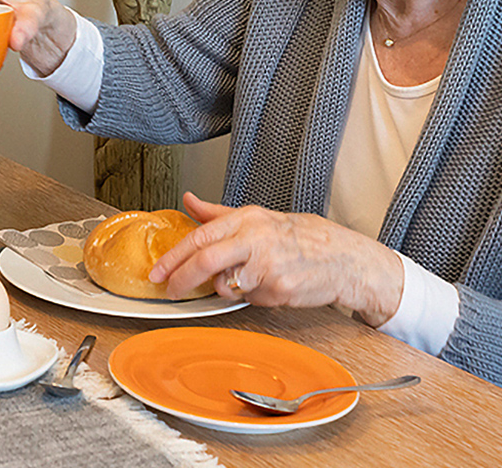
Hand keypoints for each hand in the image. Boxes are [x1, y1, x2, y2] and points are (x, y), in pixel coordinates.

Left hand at [149, 193, 405, 325]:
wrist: (345, 259)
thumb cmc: (302, 237)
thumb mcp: (258, 218)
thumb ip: (218, 214)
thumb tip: (188, 200)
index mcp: (248, 219)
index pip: (200, 238)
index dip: (173, 258)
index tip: (156, 272)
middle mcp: (256, 238)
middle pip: (205, 261)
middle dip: (181, 280)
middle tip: (170, 291)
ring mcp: (268, 265)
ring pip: (227, 286)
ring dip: (230, 288)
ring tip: (251, 278)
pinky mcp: (279, 289)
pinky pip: (251, 301)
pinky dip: (254, 298)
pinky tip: (272, 285)